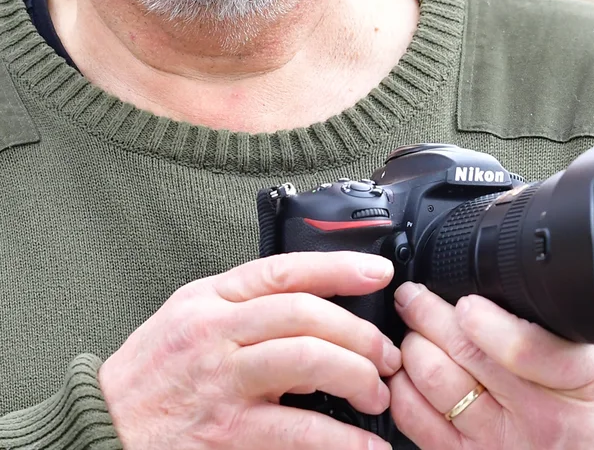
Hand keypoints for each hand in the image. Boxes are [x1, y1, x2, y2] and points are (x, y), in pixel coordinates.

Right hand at [98, 252, 400, 449]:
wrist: (98, 432)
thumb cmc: (147, 378)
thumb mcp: (185, 318)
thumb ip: (239, 305)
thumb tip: (309, 302)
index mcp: (209, 298)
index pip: (284, 271)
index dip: (338, 267)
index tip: (379, 272)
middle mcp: (216, 331)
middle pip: (305, 314)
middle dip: (358, 333)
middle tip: (387, 355)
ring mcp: (221, 381)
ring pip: (307, 359)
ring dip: (356, 375)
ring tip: (378, 394)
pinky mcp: (225, 432)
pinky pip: (296, 430)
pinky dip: (339, 439)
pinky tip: (364, 446)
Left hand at [389, 283, 593, 449]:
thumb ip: (593, 309)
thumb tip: (575, 257)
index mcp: (582, 379)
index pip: (524, 350)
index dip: (484, 322)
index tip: (465, 300)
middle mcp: (542, 415)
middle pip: (469, 360)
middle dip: (429, 317)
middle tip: (413, 294)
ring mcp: (507, 442)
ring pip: (438, 389)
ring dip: (414, 348)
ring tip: (409, 323)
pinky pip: (422, 429)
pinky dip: (405, 393)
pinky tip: (405, 370)